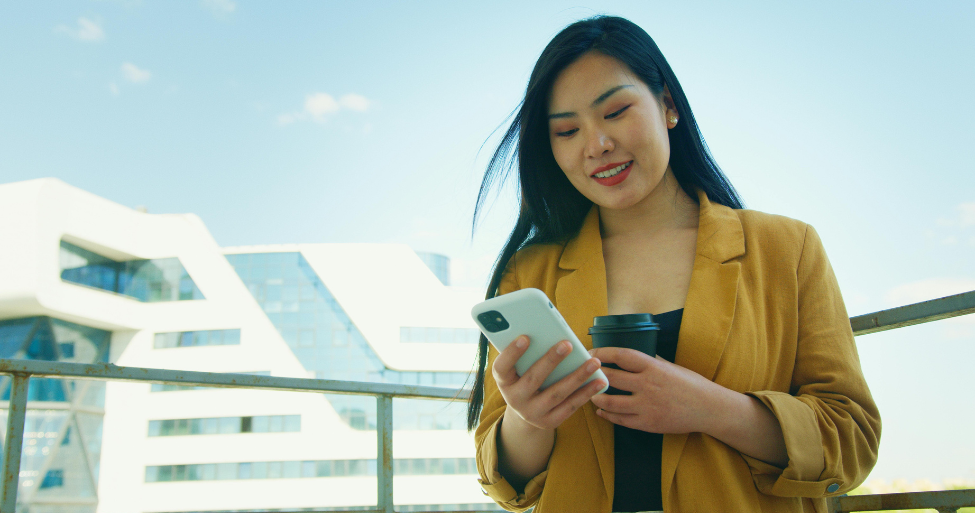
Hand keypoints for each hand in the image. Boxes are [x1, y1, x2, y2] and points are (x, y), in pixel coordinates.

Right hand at [492, 335, 606, 430]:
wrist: (526, 411)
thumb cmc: (525, 377)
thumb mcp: (518, 368)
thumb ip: (528, 352)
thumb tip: (549, 330)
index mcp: (503, 381)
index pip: (501, 367)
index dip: (511, 353)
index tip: (525, 337)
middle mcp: (514, 399)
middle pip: (533, 379)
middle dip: (551, 360)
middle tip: (567, 344)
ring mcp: (531, 413)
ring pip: (557, 394)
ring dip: (577, 377)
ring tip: (593, 362)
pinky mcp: (549, 422)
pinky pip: (570, 407)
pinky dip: (586, 393)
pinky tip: (599, 381)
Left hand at [589, 347, 720, 433]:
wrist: (709, 409)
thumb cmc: (691, 384)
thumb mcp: (670, 366)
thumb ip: (650, 361)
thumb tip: (629, 356)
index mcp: (653, 367)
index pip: (621, 356)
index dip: (602, 352)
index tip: (591, 351)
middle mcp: (648, 385)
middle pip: (612, 378)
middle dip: (595, 375)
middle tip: (585, 373)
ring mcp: (647, 406)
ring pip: (611, 402)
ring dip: (597, 398)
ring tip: (591, 395)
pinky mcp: (648, 423)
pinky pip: (621, 420)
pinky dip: (608, 416)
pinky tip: (601, 412)